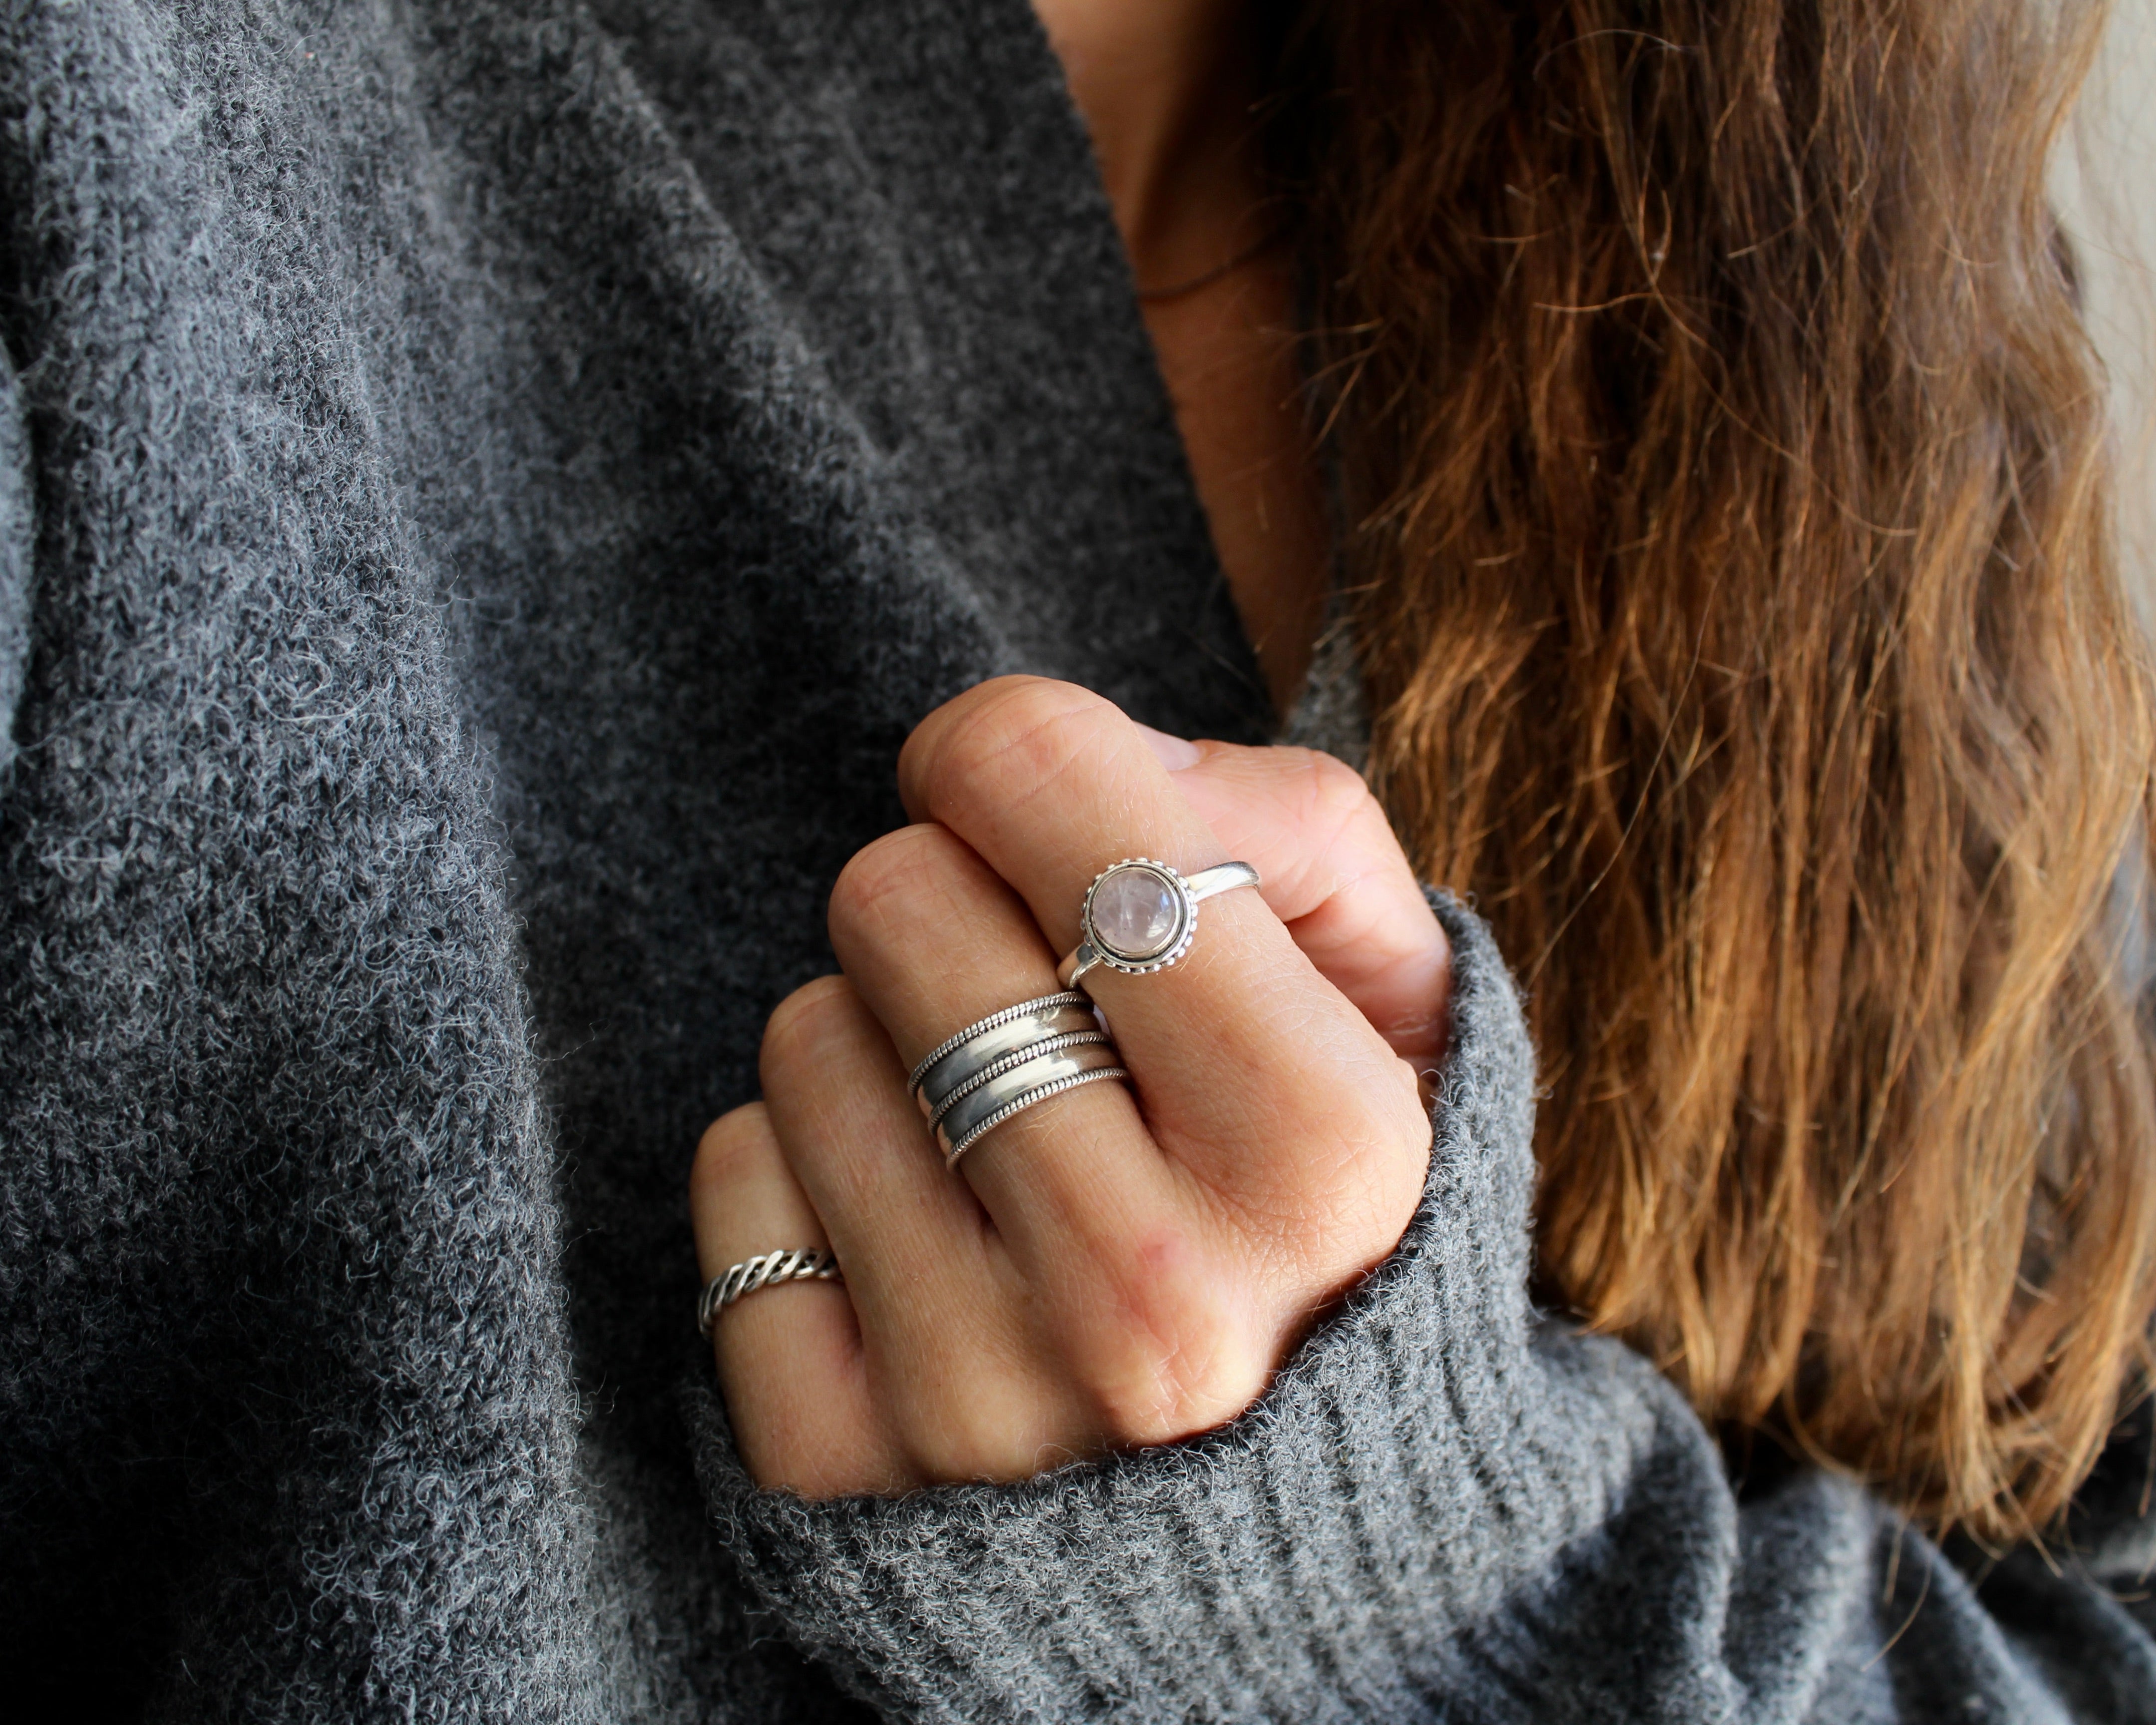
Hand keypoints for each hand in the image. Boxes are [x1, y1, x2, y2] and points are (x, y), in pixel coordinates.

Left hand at [690, 677, 1447, 1495]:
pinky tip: (925, 1231)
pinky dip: (810, 1166)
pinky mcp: (835, 1464)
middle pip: (895, 896)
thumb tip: (1055, 762)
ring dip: (886, 1042)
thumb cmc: (1330, 1207)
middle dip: (954, 904)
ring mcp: (983, 1396)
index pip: (1041, 779)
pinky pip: (734, 1170)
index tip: (1036, 805)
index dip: (1015, 752)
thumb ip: (1285, 828)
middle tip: (1039, 998)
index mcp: (1320, 1147)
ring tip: (998, 1131)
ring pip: (805, 1034)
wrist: (1285, 1522)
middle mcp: (1151, 1290)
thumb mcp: (1402, 1006)